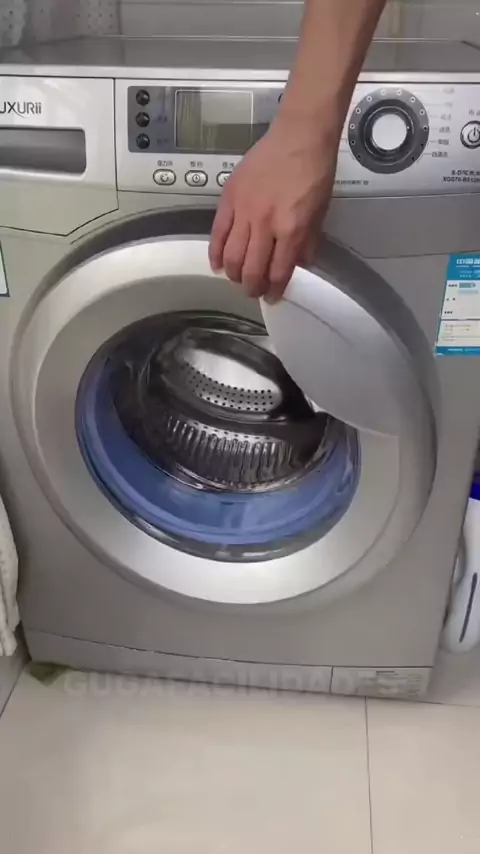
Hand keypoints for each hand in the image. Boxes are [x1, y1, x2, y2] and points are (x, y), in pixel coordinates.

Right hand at [209, 117, 337, 302]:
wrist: (299, 135)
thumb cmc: (315, 170)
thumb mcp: (320, 212)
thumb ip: (307, 242)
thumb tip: (297, 265)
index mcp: (291, 229)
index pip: (278, 272)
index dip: (274, 290)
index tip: (272, 296)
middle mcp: (266, 224)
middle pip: (251, 269)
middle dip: (252, 288)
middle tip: (253, 292)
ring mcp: (245, 211)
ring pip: (231, 256)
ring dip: (234, 274)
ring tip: (238, 279)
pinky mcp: (229, 198)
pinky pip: (218, 233)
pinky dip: (216, 253)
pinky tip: (218, 264)